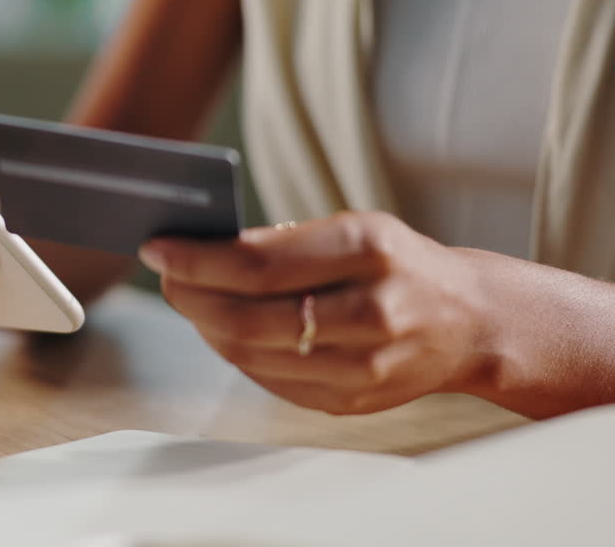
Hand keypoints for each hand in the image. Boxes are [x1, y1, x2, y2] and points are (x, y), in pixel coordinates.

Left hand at [138, 212, 497, 414]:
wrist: (471, 323)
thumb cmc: (400, 266)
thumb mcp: (355, 229)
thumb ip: (284, 240)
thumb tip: (202, 247)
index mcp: (368, 252)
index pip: (258, 265)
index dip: (196, 260)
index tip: (158, 248)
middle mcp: (371, 311)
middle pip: (247, 317)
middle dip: (190, 296)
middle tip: (165, 275)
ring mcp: (363, 366)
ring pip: (251, 354)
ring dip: (204, 326)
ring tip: (188, 298)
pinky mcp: (350, 401)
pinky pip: (268, 380)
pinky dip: (234, 352)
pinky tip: (221, 329)